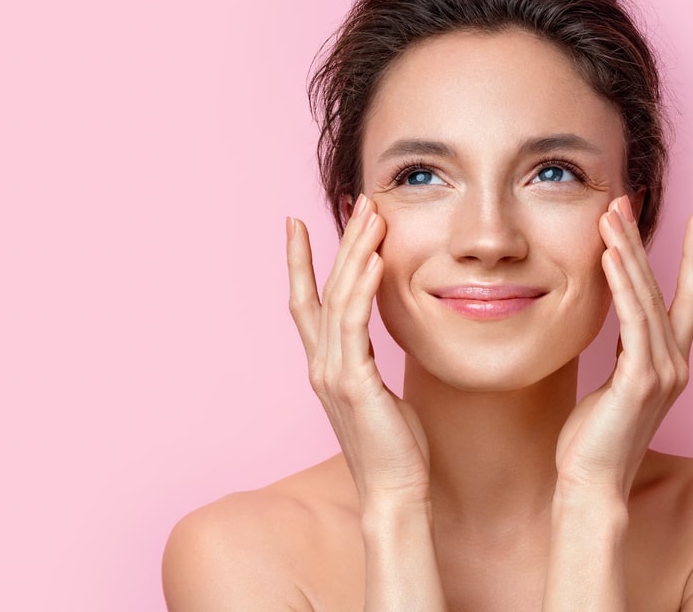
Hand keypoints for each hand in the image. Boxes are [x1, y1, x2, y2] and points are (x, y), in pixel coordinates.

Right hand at [286, 196, 430, 506]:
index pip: (305, 303)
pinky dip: (362, 289)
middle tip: (357, 201)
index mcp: (325, 365)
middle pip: (323, 289)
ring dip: (353, 253)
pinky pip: (355, 325)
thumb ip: (370, 361)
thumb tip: (379, 334)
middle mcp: (321, 364)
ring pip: (337, 299)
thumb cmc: (395, 446)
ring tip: (370, 214)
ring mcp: (332, 373)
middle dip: (339, 242)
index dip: (300, 262)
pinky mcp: (353, 383)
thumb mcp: (379, 392)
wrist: (394, 491)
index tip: (298, 224)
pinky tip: (374, 260)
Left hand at [555, 197, 692, 499]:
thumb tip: (616, 315)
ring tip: (611, 215)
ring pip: (647, 298)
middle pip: (663, 288)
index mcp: (671, 362)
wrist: (591, 484)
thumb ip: (623, 350)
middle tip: (624, 200)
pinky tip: (609, 257)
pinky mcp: (640, 382)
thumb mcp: (613, 384)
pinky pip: (632, 322)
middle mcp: (676, 363)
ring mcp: (662, 372)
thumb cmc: (594, 439)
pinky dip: (622, 286)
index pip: (688, 298)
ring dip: (627, 253)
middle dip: (642, 241)